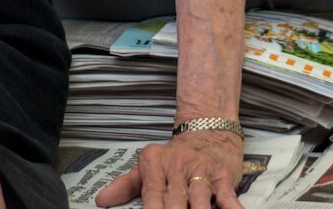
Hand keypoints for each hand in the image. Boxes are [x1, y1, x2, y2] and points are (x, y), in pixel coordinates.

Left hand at [95, 129, 244, 208]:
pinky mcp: (223, 176)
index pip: (151, 195)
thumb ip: (124, 185)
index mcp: (155, 164)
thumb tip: (100, 201)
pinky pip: (227, 196)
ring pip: (199, 198)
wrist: (208, 132)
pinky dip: (231, 208)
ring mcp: (201, 170)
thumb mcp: (147, 167)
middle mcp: (177, 166)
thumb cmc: (173, 158)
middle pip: (174, 201)